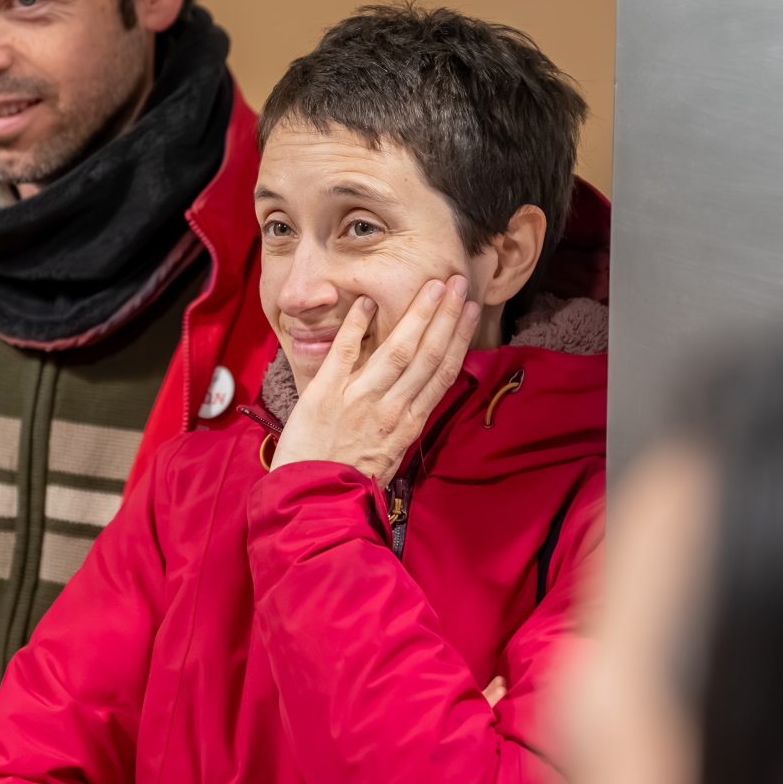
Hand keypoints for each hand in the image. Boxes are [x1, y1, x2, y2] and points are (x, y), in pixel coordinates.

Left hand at [270, 276, 479, 481]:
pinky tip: (367, 301)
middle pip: (427, 355)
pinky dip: (356, 326)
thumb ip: (403, 419)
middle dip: (445, 316)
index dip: (458, 338)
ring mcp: (359, 399)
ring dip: (417, 315)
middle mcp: (391, 408)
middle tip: (458, 282)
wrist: (313, 502)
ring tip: (431, 285)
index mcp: (409, 422)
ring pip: (397, 351)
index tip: (469, 311)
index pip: (442, 372)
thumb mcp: (390, 453)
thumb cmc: (349, 479)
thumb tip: (416, 391)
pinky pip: (344, 353)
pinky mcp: (325, 394)